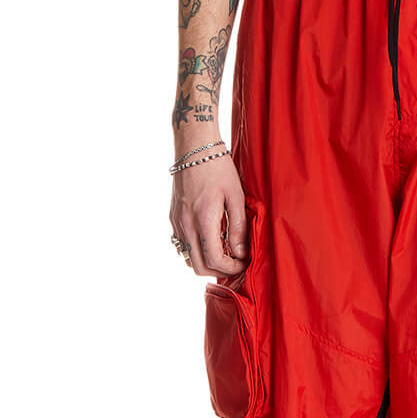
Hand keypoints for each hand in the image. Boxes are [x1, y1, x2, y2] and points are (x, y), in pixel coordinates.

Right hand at [168, 150, 247, 277]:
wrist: (193, 147)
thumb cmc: (218, 168)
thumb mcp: (236, 196)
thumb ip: (238, 227)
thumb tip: (240, 253)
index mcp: (203, 220)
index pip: (214, 260)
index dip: (231, 268)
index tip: (243, 263)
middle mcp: (186, 224)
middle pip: (199, 266)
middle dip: (219, 271)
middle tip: (235, 262)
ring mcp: (176, 222)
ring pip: (188, 258)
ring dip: (206, 262)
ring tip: (224, 252)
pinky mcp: (173, 217)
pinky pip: (181, 245)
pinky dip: (195, 251)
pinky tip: (209, 241)